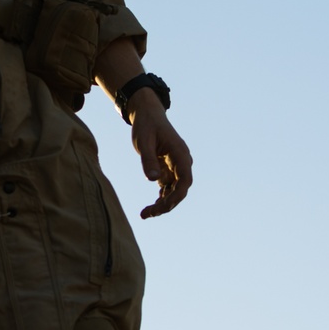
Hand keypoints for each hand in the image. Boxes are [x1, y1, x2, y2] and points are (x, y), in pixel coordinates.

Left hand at [128, 89, 192, 218]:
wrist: (147, 115)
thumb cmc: (146, 125)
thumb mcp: (143, 141)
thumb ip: (148, 160)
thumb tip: (153, 180)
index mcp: (179, 153)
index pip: (185, 180)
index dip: (177, 196)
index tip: (163, 206)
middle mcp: (181, 162)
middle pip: (180, 189)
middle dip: (167, 204)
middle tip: (147, 214)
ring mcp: (176, 167)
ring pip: (174, 191)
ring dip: (162, 204)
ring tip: (145, 214)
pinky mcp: (168, 170)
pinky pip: (168, 188)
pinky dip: (160, 198)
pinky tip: (149, 209)